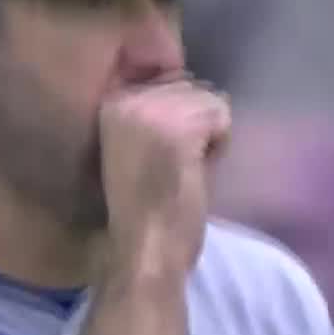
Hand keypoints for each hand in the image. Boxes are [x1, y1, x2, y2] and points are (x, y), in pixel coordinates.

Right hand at [97, 72, 230, 284]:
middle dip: (195, 123)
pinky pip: (221, 114)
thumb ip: (158, 117)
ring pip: (209, 98)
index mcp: (111, 103)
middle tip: (176, 165)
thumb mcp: (139, 149)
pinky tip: (198, 169)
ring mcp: (153, 110)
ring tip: (185, 168)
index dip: (179, 118)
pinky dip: (220, 143)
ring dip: (209, 133)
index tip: (165, 155)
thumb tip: (194, 90)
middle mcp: (128, 98)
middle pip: (190, 87)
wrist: (142, 252)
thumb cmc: (144, 212)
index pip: (167, 82)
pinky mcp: (179, 126)